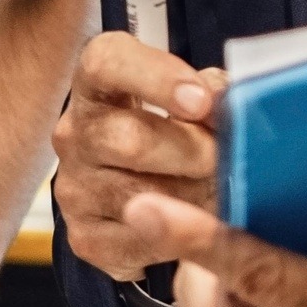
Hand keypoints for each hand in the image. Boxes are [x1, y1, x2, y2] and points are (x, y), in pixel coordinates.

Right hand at [50, 30, 224, 281]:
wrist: (148, 186)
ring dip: (195, 199)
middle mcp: (74, 133)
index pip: (107, 64)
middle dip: (194, 153)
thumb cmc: (177, 128)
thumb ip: (213, 91)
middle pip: (130, 141)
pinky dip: (181, 238)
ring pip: (141, 198)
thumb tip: (232, 102)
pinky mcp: (85, 236)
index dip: (156, 78)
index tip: (203, 101)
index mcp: (96, 83)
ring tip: (224, 194)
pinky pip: (142, 242)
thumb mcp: (196, 95)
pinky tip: (200, 224)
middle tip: (231, 161)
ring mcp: (74, 188)